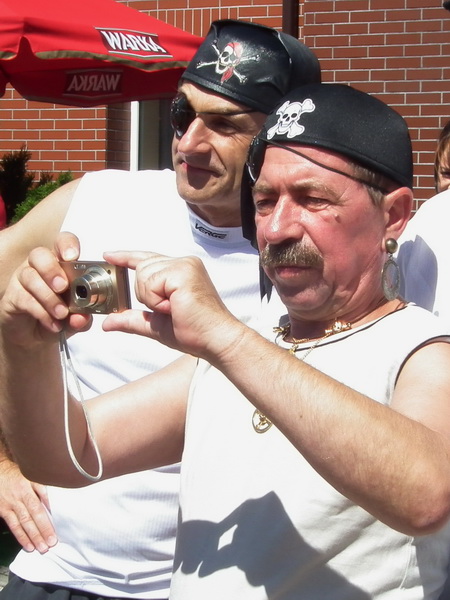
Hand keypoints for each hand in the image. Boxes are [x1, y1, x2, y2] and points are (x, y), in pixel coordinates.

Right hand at [0, 233, 90, 347]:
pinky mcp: (12, 296)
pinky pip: (24, 298)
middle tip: (63, 287)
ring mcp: (23, 279)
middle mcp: (39, 266)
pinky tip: (52, 323)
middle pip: (40, 254)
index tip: (72, 256)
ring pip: (30, 277)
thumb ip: (82, 317)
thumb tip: (82, 318)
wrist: (35, 338)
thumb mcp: (76, 319)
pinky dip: (41, 312)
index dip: (67, 245)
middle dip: (52, 269)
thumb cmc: (58, 318)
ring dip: (48, 297)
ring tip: (62, 313)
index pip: (62, 243)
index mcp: (60, 263)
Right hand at [0, 458, 56, 552]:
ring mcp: (11, 504)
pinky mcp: (4, 511)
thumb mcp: (32, 474)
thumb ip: (43, 487)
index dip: (49, 513)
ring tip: (42, 548)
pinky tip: (29, 546)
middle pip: (34, 514)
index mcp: (30, 483)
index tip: (58, 524)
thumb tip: (55, 501)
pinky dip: (21, 537)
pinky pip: (14, 525)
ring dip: (33, 536)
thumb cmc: (19, 473)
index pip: (41, 500)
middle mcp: (21, 495)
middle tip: (52, 542)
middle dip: (43, 529)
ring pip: (24, 522)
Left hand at [103, 251, 245, 360]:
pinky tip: (173, 306)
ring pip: (143, 274)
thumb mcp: (155, 324)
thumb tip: (108, 323)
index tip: (109, 255)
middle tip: (167, 308)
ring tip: (173, 307)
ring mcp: (184, 265)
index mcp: (180, 270)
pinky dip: (156, 299)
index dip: (126, 256)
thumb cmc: (194, 332)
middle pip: (141, 267)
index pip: (147, 258)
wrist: (215, 339)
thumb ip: (132, 319)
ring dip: (152, 298)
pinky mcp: (183, 272)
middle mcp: (183, 263)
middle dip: (145, 294)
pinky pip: (151, 282)